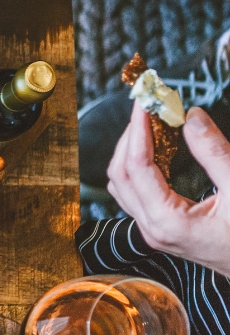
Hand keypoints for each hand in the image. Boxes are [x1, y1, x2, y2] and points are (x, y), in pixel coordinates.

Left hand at [107, 103, 229, 276]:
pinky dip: (138, 167)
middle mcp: (153, 229)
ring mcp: (154, 231)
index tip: (144, 103)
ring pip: (123, 184)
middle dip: (130, 137)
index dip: (137, 129)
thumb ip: (215, 154)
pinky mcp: (162, 228)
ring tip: (150, 124)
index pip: (136, 165)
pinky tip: (155, 149)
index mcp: (169, 223)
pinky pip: (135, 193)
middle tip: (148, 109)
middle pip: (120, 173)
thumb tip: (191, 117)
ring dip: (130, 151)